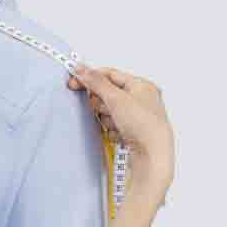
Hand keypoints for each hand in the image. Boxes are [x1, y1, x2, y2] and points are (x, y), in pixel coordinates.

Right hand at [69, 66, 174, 196]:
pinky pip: (111, 125)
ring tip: (116, 124)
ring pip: (107, 111)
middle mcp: (141, 99)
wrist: (151, 155)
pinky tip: (119, 133)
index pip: (110, 74)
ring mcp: (136, 116)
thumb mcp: (116, 98)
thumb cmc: (145, 126)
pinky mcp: (131, 131)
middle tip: (106, 108)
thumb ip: (97, 83)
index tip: (75, 80)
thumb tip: (83, 70)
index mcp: (142, 85)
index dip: (91, 77)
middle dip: (102, 103)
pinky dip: (110, 129)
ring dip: (106, 118)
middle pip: (107, 94)